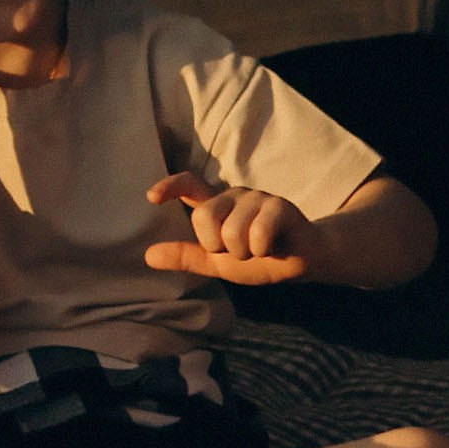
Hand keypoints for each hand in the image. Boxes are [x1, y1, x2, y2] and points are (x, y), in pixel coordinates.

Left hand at [142, 171, 310, 284]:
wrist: (300, 261)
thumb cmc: (257, 258)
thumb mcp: (216, 262)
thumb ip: (186, 257)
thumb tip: (148, 256)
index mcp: (216, 205)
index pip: (189, 185)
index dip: (170, 187)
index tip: (151, 197)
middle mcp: (233, 195)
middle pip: (204, 217)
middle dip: (218, 246)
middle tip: (238, 251)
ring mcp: (257, 197)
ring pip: (232, 232)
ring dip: (245, 253)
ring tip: (259, 249)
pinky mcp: (279, 206)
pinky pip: (258, 234)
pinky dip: (262, 251)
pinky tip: (273, 247)